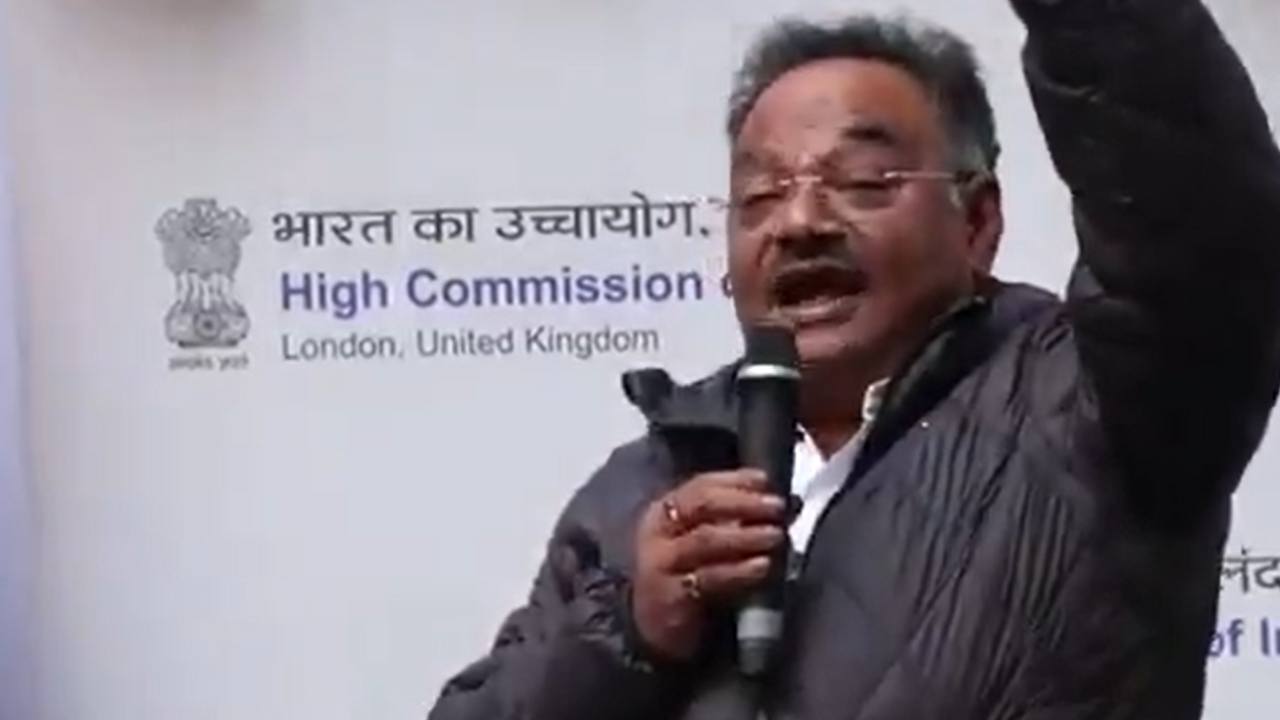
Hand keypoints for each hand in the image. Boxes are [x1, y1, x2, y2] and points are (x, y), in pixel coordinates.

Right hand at [630, 469, 786, 661]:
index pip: (700, 485)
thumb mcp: (707, 545)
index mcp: (665, 512)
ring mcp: (661, 565)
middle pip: (701, 505)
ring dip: (745, 535)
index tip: (766, 480)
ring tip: (776, 535)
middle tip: (776, 507)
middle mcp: (658, 533)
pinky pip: (708, 579)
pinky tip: (762, 567)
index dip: (735, 480)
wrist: (654, 629)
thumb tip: (791, 504)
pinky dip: (739, 570)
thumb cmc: (687, 578)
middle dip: (743, 503)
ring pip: (705, 540)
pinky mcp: (671, 597)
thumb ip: (741, 522)